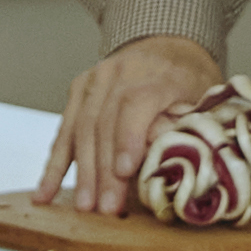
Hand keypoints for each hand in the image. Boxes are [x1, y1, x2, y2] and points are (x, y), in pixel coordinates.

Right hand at [45, 32, 224, 211]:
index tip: (124, 171)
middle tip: (106, 207)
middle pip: (105, 122)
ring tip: (83, 206)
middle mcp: (121, 71)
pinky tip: (45, 192)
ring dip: (81, 171)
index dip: (128, 137)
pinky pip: (64, 131)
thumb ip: (189, 126)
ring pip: (81, 128)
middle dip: (103, 169)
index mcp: (158, 72)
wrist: (167, 44)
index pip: (136, 103)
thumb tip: (174, 163)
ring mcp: (95, 79)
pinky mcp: (78, 90)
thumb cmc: (190, 81)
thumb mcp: (205, 98)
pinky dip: (54, 165)